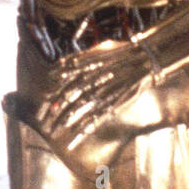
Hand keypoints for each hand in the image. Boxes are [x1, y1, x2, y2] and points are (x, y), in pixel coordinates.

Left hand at [35, 39, 155, 142]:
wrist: (145, 58)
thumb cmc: (122, 52)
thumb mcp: (98, 49)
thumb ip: (79, 59)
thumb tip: (58, 65)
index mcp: (87, 68)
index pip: (63, 86)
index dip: (52, 98)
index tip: (43, 108)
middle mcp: (92, 81)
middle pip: (68, 100)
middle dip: (55, 114)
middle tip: (46, 125)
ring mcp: (103, 93)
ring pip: (79, 111)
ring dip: (65, 122)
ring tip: (55, 132)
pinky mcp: (114, 104)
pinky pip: (95, 120)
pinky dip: (84, 130)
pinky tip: (75, 138)